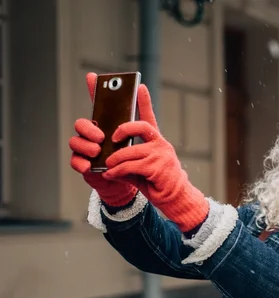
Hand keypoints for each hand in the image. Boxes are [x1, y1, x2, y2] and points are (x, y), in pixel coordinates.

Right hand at [70, 72, 137, 206]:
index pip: (97, 106)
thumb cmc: (132, 157)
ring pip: (76, 141)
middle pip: (81, 124)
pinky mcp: (83, 164)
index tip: (92, 76)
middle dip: (89, 129)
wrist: (129, 181)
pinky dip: (81, 163)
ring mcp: (85, 149)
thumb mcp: (139, 137)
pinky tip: (90, 166)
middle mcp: (92, 135)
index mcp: (105, 126)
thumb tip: (142, 89)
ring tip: (98, 151)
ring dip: (86, 146)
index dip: (93, 89)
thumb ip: (140, 117)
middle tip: (102, 136)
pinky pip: (75, 161)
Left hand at [101, 83, 208, 232]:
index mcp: (156, 141)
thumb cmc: (156, 182)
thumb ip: (128, 158)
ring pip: (129, 151)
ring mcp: (160, 155)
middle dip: (122, 129)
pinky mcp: (157, 167)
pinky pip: (130, 165)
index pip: (149, 117)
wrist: (174, 199)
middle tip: (112, 139)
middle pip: (139, 126)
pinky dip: (117, 170)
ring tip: (107, 166)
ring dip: (114, 160)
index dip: (144, 101)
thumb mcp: (140, 167)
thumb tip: (107, 157)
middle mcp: (160, 144)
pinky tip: (111, 174)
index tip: (139, 86)